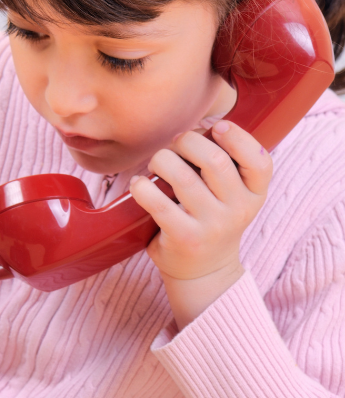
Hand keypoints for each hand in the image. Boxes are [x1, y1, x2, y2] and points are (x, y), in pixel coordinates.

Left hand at [129, 120, 272, 328]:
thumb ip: (228, 165)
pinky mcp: (184, 238)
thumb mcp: (234, 196)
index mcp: (254, 195)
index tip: (217, 128)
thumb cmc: (213, 220)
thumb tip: (200, 125)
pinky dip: (142, 186)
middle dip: (187, 142)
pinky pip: (158, 203)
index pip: (260, 161)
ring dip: (162, 160)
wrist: (204, 272)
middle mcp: (237, 210)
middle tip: (175, 146)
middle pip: (214, 160)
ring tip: (157, 164)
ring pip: (182, 176)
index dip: (238, 138)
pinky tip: (139, 184)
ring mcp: (211, 226)